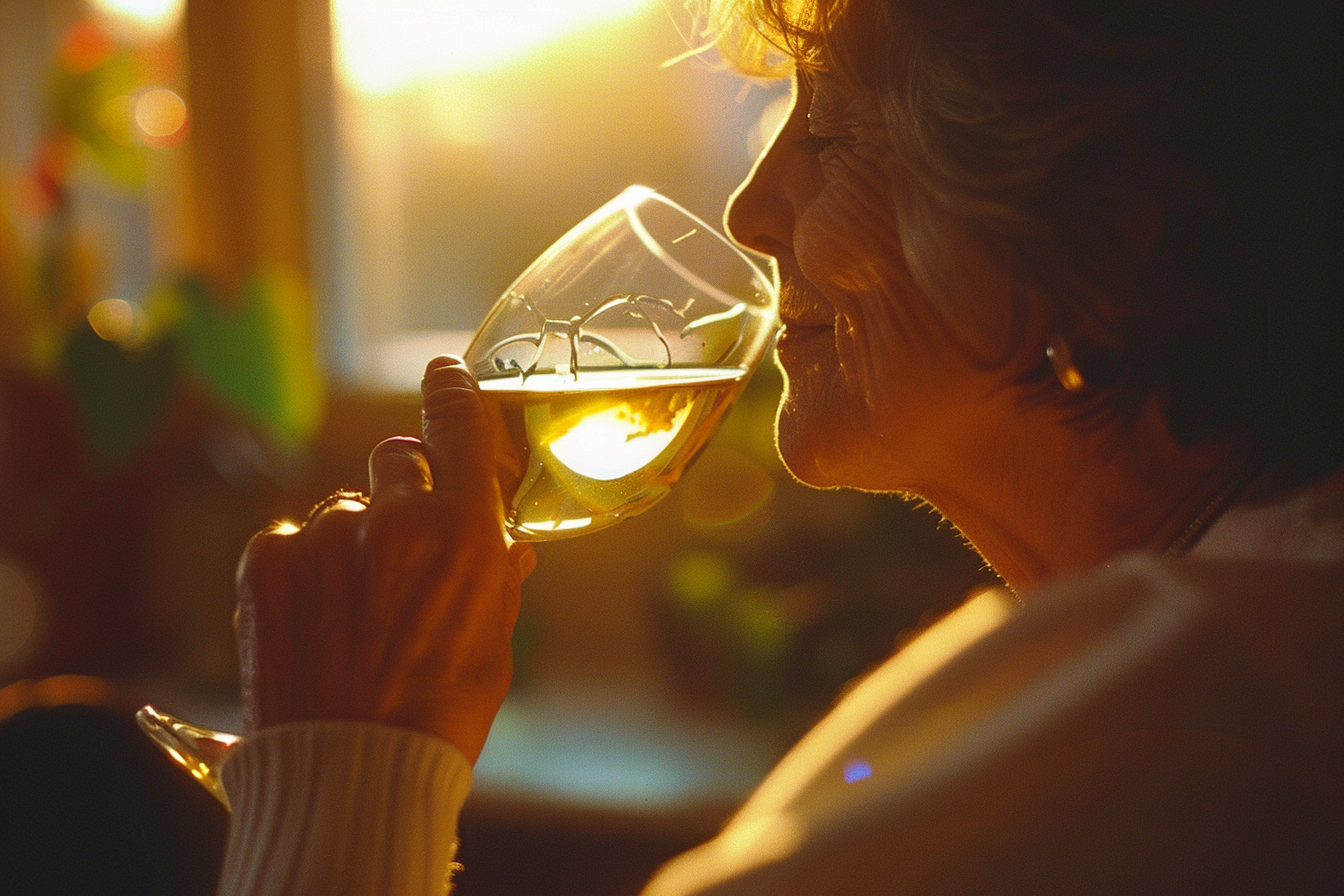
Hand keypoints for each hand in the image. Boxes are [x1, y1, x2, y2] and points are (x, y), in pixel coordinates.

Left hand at [234, 356, 534, 762]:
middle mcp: (393, 516)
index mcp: (463, 529)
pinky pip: (292, 537)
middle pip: (396, 460)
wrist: (347, 769)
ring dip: (352, 540)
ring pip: (342, 508)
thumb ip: (497, 580)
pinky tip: (315, 617)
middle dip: (404, 489)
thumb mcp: (493, 644)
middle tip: (402, 543)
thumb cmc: (438, 713)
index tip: (444, 374)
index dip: (452, 390)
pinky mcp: (268, 558)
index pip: (460, 422)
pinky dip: (305, 565)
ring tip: (352, 611)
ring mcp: (324, 533)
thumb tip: (507, 546)